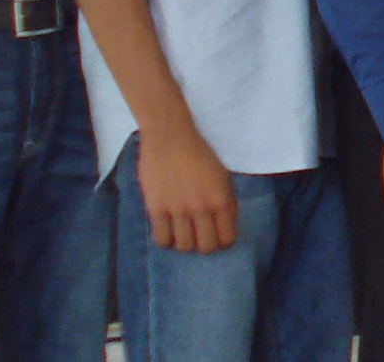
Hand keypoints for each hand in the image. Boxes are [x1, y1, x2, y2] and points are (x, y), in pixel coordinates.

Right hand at [136, 128, 239, 252]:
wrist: (170, 136)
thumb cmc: (199, 153)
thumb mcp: (222, 176)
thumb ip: (224, 201)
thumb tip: (224, 224)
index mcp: (222, 200)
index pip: (227, 238)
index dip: (223, 241)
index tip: (217, 236)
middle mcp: (201, 208)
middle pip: (206, 247)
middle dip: (204, 245)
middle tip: (199, 236)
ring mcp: (178, 210)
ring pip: (184, 247)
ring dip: (184, 243)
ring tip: (182, 233)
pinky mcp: (156, 208)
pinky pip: (161, 239)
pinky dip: (165, 240)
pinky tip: (167, 231)